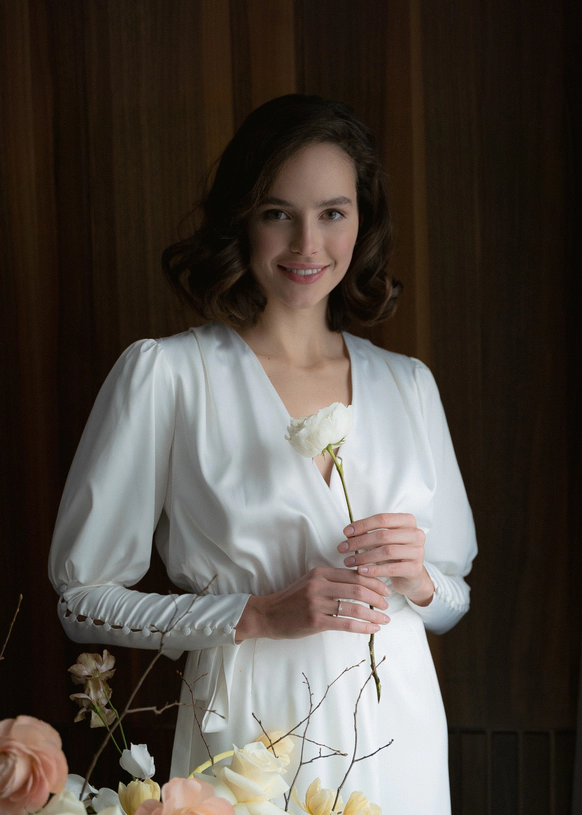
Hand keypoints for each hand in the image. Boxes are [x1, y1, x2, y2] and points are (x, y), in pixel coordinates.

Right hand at [234, 567, 390, 641]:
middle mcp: (319, 585)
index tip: (385, 589)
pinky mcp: (315, 621)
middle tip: (388, 604)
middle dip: (378, 597)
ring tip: (385, 619)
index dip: (374, 581)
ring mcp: (317, 603)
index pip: (354, 574)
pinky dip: (363, 626)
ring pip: (354, 607)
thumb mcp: (311, 582)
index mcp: (320, 572)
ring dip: (374, 614)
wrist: (268, 615)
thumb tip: (361, 584)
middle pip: (358, 588)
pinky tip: (373, 629)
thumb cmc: (292, 600)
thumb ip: (332, 581)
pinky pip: (345, 624)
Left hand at [338, 513, 433, 605]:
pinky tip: (361, 571)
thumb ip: (369, 533)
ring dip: (364, 557)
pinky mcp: (415, 569)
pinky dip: (374, 570)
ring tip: (349, 561)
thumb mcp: (384, 540)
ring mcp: (418, 551)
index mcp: (408, 521)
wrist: (412, 576)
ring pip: (386, 551)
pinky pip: (391, 568)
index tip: (345, 533)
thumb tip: (348, 533)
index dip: (362, 525)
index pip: (382, 519)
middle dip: (359, 542)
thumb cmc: (395, 554)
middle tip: (343, 548)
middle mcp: (416, 534)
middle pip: (383, 535)